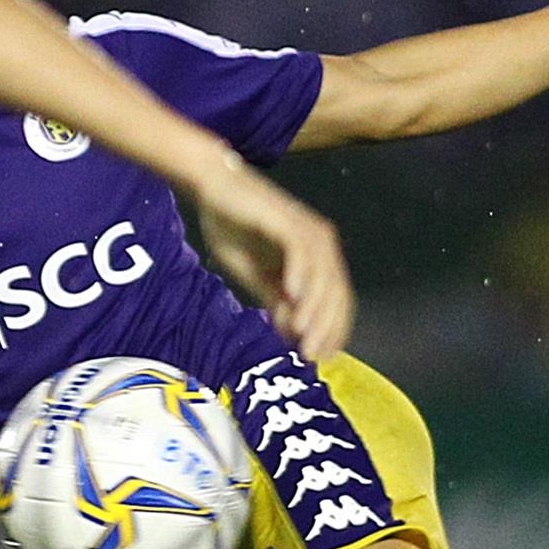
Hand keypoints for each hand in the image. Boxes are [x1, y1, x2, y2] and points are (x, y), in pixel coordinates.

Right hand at [191, 158, 353, 362]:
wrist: (211, 190)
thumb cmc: (232, 228)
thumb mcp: (253, 275)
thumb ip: (274, 300)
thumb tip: (293, 334)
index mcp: (317, 257)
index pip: (337, 300)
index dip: (332, 330)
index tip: (319, 358)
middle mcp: (320, 243)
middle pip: (336, 291)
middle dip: (325, 327)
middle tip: (310, 354)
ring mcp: (306, 230)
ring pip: (322, 275)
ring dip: (314, 307)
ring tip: (301, 333)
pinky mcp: (287, 220)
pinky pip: (301, 251)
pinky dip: (299, 275)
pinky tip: (290, 296)